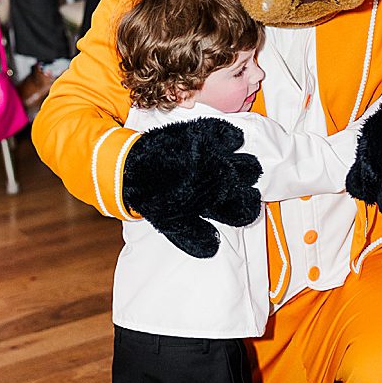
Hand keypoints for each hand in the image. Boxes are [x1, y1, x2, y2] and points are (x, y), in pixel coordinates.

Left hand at [123, 117, 262, 258]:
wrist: (129, 170)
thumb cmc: (151, 198)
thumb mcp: (171, 224)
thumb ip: (194, 237)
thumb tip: (213, 249)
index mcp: (213, 199)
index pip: (247, 208)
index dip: (247, 208)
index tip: (242, 205)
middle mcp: (219, 175)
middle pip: (252, 179)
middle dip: (246, 182)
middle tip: (234, 183)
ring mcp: (213, 153)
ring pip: (246, 159)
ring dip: (242, 163)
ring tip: (229, 166)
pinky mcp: (204, 134)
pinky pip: (228, 133)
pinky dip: (230, 137)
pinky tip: (224, 143)